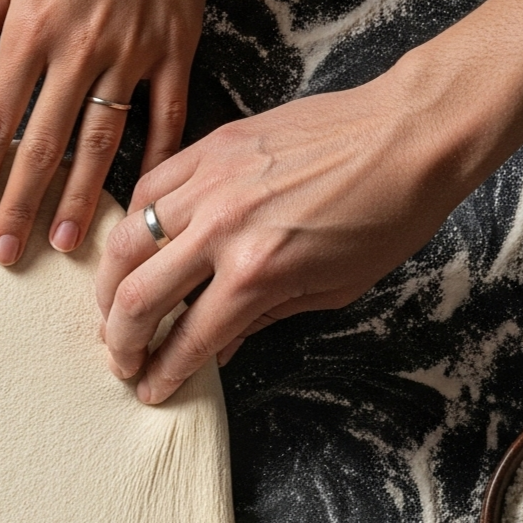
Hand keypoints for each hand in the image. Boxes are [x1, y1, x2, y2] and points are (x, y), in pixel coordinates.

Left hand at [0, 0, 216, 265]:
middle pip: (41, 145)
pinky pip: (166, 114)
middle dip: (21, 205)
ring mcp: (132, 51)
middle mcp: (78, 47)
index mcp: (31, 27)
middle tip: (6, 254)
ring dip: (81, 199)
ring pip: (99, 143)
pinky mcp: (176, 46)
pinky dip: (155, 158)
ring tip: (67, 245)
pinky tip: (144, 197)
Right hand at [97, 66, 464, 402]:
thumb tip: (219, 345)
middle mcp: (222, 229)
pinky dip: (132, 223)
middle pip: (139, 298)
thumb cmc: (389, 214)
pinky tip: (134, 244)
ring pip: (126, 244)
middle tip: (121, 359)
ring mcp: (211, 184)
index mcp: (257, 274)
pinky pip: (147, 189)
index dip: (162, 374)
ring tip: (111, 308)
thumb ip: (264, 317)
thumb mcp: (334, 289)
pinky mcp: (211, 147)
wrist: (413, 134)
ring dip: (109, 287)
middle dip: (120, 342)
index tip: (149, 388)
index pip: (188, 339)